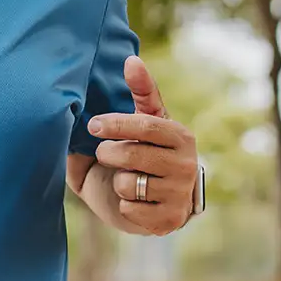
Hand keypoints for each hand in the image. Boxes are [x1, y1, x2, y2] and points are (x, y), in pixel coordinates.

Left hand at [88, 55, 198, 235]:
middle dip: (109, 155)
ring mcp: (180, 194)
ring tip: (127, 178)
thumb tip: (131, 59)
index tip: (92, 125)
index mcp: (179, 135)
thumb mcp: (140, 122)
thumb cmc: (140, 152)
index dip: (115, 124)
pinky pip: (130, 209)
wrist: (150, 201)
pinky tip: (134, 201)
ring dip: (117, 182)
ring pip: (128, 184)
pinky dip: (123, 205)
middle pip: (132, 155)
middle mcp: (187, 164)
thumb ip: (138, 92)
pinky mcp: (170, 220)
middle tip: (107, 154)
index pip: (145, 125)